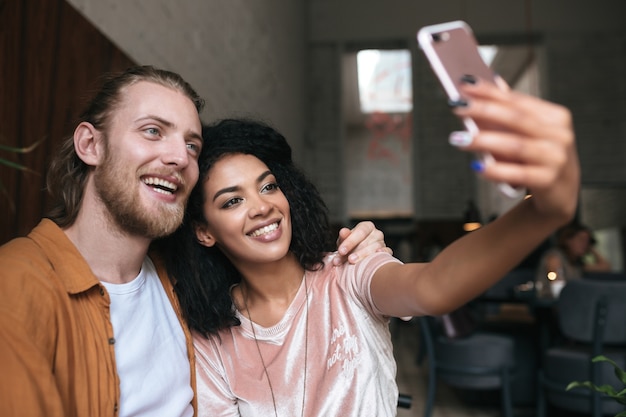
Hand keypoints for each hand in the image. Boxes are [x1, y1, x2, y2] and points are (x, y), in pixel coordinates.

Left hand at [333, 221, 391, 265]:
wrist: (356, 256)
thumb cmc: (350, 247)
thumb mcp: (344, 241)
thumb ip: (344, 237)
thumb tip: (343, 232)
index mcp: (366, 227)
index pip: (360, 232)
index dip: (350, 242)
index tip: (341, 251)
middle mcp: (376, 233)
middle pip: (367, 241)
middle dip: (356, 251)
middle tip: (348, 259)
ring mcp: (382, 243)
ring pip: (376, 248)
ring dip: (364, 255)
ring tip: (353, 262)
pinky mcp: (387, 252)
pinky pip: (387, 252)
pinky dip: (382, 254)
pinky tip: (374, 258)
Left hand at [452, 79, 579, 223]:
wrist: (561, 193)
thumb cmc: (540, 157)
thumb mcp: (531, 133)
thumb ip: (511, 113)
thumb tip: (486, 87)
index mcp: (555, 117)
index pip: (517, 100)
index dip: (490, 92)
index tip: (465, 85)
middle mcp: (559, 135)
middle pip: (516, 118)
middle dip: (484, 110)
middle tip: (457, 108)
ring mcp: (556, 158)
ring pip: (515, 146)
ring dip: (483, 140)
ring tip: (458, 139)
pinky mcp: (548, 181)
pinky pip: (517, 174)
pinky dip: (495, 170)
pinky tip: (477, 166)